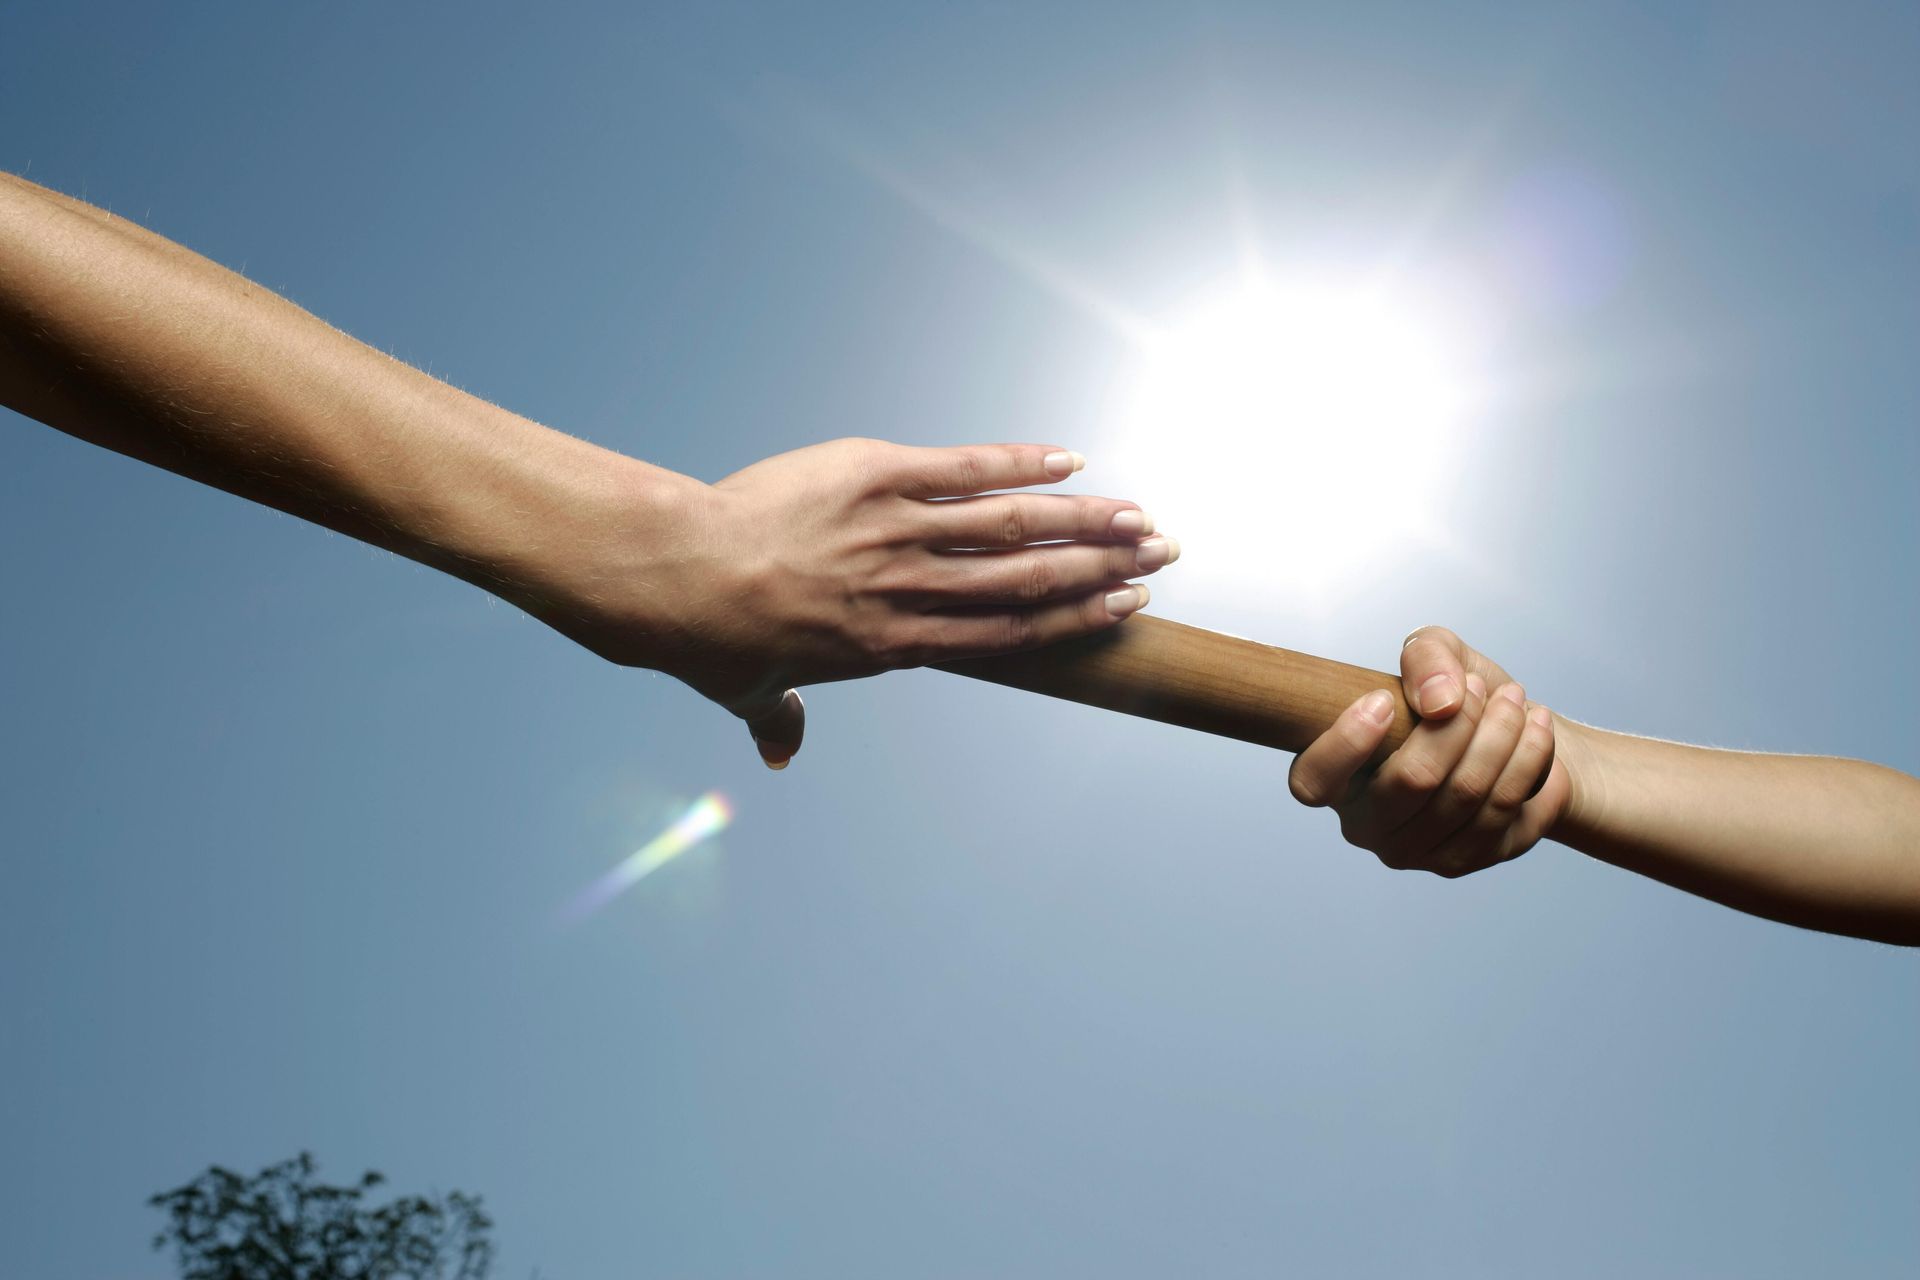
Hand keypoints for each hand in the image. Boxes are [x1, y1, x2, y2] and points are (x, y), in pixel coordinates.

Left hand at [547, 437, 1173, 767]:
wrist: (676, 574)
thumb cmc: (709, 640)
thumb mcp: (746, 691)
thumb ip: (779, 719)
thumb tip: (779, 755)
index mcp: (896, 645)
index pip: (1008, 634)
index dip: (1075, 619)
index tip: (1127, 607)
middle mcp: (912, 591)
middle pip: (1030, 581)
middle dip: (1104, 568)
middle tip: (1164, 555)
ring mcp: (897, 531)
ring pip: (1012, 528)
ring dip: (1084, 519)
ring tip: (1140, 514)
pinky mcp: (873, 475)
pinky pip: (961, 467)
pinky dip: (1018, 461)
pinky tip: (1068, 456)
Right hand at [1287, 626, 1569, 876]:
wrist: (1508, 738)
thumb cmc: (1450, 696)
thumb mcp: (1434, 654)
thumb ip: (1427, 657)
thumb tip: (1441, 702)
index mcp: (1334, 780)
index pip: (1315, 780)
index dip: (1346, 742)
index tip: (1384, 699)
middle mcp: (1366, 826)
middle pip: (1415, 778)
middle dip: (1463, 723)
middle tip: (1484, 688)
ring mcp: (1415, 853)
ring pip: (1471, 796)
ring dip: (1507, 739)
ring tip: (1520, 704)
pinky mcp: (1466, 862)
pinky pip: (1510, 816)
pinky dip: (1534, 768)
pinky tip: (1538, 737)